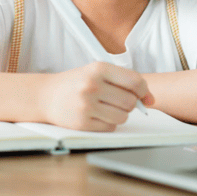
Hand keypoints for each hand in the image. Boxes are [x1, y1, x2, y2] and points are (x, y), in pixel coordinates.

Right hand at [39, 62, 154, 130]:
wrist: (45, 96)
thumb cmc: (76, 83)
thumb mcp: (97, 72)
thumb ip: (124, 81)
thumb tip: (151, 100)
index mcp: (98, 68)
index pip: (135, 81)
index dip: (145, 91)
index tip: (145, 97)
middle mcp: (92, 85)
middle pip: (130, 102)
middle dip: (129, 104)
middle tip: (116, 100)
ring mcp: (87, 105)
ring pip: (123, 116)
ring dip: (119, 114)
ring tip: (105, 107)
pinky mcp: (83, 122)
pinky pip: (111, 126)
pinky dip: (108, 123)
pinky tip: (96, 115)